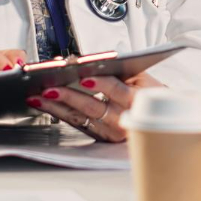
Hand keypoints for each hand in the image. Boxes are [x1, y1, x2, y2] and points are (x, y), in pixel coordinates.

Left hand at [27, 72, 163, 141]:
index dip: (102, 84)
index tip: (85, 76)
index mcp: (138, 102)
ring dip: (57, 107)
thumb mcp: (143, 79)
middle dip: (70, 96)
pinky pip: (77, 124)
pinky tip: (46, 104)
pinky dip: (60, 113)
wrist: (161, 121)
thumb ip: (120, 72)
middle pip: (94, 108)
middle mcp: (123, 121)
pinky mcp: (100, 137)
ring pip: (80, 118)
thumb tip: (90, 64)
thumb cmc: (152, 96)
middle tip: (50, 87)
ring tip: (40, 96)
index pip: (119, 92)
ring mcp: (110, 132)